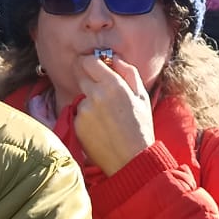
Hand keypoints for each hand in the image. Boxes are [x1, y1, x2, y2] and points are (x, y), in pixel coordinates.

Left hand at [72, 56, 155, 174]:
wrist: (131, 159)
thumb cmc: (140, 127)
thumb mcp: (141, 96)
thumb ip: (128, 72)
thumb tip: (114, 58)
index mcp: (113, 85)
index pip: (88, 61)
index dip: (89, 61)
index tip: (92, 64)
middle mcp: (95, 95)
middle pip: (80, 74)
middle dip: (88, 78)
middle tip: (101, 91)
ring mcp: (83, 110)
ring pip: (82, 96)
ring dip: (90, 101)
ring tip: (107, 117)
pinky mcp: (76, 125)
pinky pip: (79, 114)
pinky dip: (86, 118)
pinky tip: (100, 128)